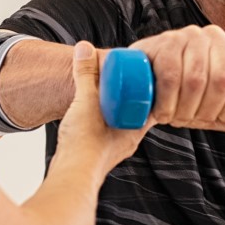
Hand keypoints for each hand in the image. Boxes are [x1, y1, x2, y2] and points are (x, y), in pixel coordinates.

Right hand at [56, 41, 148, 176]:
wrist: (71, 177)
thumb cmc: (85, 144)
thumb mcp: (86, 101)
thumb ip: (85, 74)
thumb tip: (84, 48)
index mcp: (136, 127)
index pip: (154, 102)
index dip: (150, 87)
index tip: (142, 72)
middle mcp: (129, 139)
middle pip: (137, 111)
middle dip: (131, 95)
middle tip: (123, 77)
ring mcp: (115, 148)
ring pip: (121, 123)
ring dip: (116, 109)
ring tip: (105, 93)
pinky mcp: (99, 154)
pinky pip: (106, 132)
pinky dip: (102, 121)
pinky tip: (92, 114)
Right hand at [129, 25, 224, 135]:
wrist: (143, 83)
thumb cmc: (185, 96)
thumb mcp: (216, 112)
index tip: (224, 117)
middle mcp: (216, 36)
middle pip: (223, 80)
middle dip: (208, 110)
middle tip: (193, 118)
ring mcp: (188, 36)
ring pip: (196, 80)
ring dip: (185, 109)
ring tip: (176, 115)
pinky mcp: (163, 42)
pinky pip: (170, 75)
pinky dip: (168, 101)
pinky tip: (163, 112)